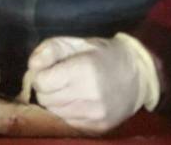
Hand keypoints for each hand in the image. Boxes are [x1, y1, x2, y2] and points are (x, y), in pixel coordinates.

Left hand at [27, 33, 160, 133]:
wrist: (139, 76)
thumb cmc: (103, 55)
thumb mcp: (77, 43)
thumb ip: (51, 49)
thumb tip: (32, 65)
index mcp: (84, 70)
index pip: (42, 82)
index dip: (41, 75)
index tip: (49, 70)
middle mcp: (90, 95)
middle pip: (46, 99)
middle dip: (46, 89)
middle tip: (58, 79)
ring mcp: (96, 115)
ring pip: (55, 112)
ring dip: (56, 101)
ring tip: (69, 89)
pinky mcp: (99, 127)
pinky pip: (68, 122)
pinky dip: (67, 112)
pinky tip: (79, 100)